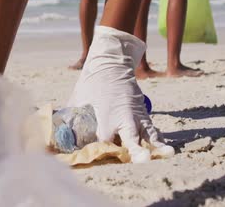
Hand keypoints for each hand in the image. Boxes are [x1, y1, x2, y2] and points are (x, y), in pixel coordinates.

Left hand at [68, 26, 174, 162]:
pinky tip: (167, 150)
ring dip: (153, 148)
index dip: (102, 153)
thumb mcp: (77, 100)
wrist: (111, 64)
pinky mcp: (143, 114)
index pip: (104, 143)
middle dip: (135, 153)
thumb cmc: (92, 83)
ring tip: (166, 155)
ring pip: (146, 136)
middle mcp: (122, 119)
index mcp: (105, 118)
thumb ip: (70, 118)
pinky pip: (153, 129)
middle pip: (130, 141)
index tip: (99, 160)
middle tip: (142, 161)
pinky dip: (159, 139)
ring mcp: (135, 117)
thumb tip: (56, 132)